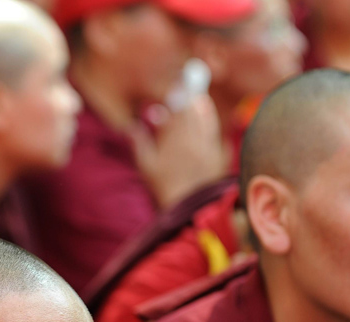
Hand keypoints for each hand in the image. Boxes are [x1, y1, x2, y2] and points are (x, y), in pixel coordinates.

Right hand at [129, 94, 226, 209]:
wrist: (190, 207)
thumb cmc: (163, 187)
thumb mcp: (146, 166)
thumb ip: (139, 143)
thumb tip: (131, 126)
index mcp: (175, 139)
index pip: (179, 110)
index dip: (178, 96)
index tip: (177, 87)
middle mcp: (194, 140)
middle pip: (194, 112)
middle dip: (191, 99)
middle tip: (190, 88)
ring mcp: (209, 148)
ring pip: (208, 121)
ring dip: (204, 109)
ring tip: (200, 100)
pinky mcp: (219, 158)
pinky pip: (217, 136)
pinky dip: (212, 127)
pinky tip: (209, 123)